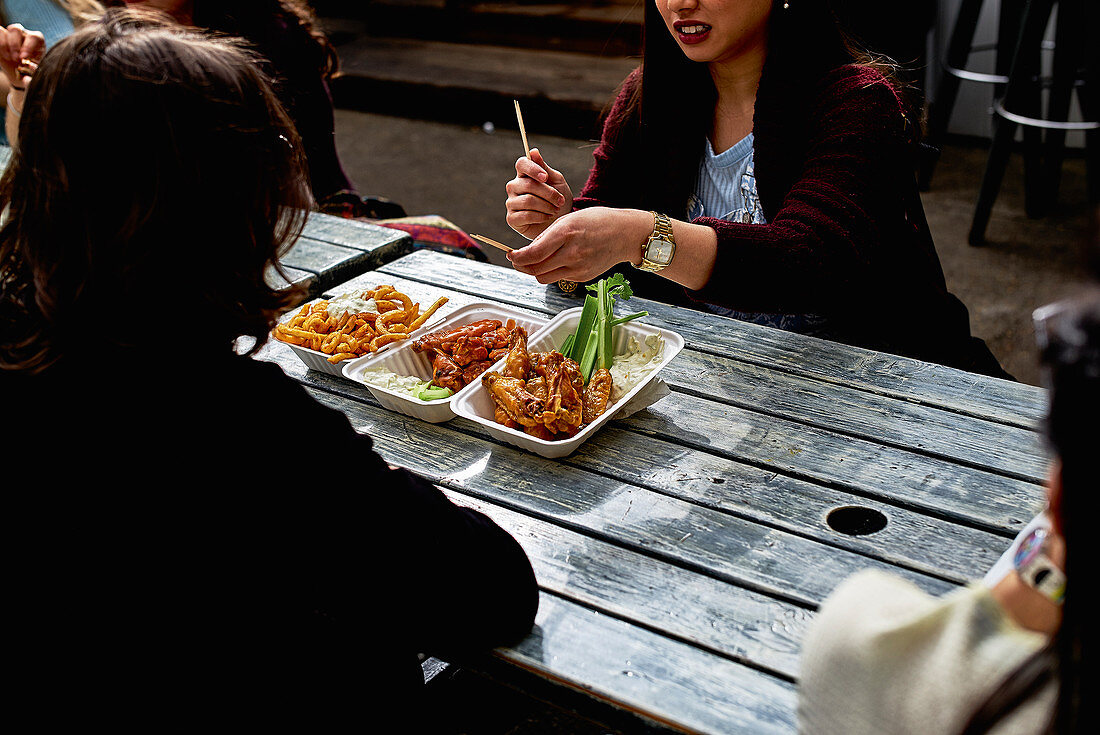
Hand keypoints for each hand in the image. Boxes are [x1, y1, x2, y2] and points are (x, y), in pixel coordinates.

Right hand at [1, 24, 44, 90]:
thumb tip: (31, 67)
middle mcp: (23, 35)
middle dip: (14, 45)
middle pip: (16, 29)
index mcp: (37, 40)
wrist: (23, 76)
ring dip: (4, 45)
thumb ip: (36, 70)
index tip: (24, 57)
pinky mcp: (1, 40)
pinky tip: (4, 56)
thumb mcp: (37, 72)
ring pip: (3, 31)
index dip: (28, 46)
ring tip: (9, 58)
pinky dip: (0, 45)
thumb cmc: (33, 72)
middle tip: (16, 59)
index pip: (33, 36)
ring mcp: (10, 36)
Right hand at [505, 147, 572, 239]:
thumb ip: (545, 168)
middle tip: (560, 201)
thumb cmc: (558, 200)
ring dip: (546, 206)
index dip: (533, 169)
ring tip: (555, 210)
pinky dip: (540, 216)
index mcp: (524, 175)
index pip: (521, 163)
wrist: (560, 223)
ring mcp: (511, 203)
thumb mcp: (556, 182)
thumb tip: (533, 151)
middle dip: (548, 193)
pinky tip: (547, 217)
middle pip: (528, 185)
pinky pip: (525, 215)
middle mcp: (514, 187)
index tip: (545, 177)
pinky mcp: (512, 219)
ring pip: (528, 201)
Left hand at [507, 207, 648, 284]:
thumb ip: (547, 236)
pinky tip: (559, 260)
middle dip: (522, 266)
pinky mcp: (583, 277)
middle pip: (535, 270)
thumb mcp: (568, 220)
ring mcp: (578, 268)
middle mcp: (571, 254)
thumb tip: (527, 251)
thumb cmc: (597, 222)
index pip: (533, 254)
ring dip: (536, 271)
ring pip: (544, 278)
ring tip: (536, 261)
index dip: (517, 257)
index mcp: (566, 234)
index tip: (510, 254)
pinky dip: (553, 271)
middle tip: (518, 260)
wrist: (625, 234)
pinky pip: (559, 278)